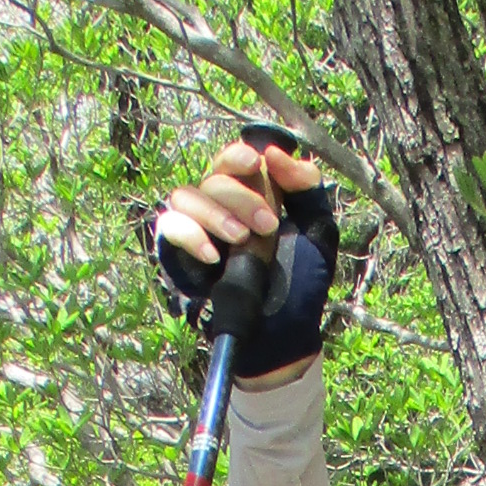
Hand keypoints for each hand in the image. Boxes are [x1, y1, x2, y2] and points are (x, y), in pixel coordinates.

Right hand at [156, 135, 334, 386]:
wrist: (284, 332)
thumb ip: (306, 189)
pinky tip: (214, 255)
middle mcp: (218, 208)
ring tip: (242, 240)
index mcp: (248, 196)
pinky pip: (169, 228)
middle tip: (267, 226)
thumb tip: (274, 153)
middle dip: (241, 196)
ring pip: (185, 196)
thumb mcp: (316, 232)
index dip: (239, 156)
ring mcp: (196, 231)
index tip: (256, 164)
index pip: (231, 161)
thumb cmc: (302, 283)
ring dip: (215, 213)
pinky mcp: (179, 257)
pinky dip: (189, 234)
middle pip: (213, 177)